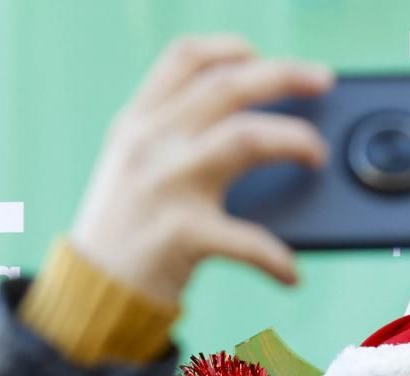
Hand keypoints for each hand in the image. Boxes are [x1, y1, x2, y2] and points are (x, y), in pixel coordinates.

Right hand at [69, 36, 332, 304]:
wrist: (87, 294)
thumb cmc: (120, 234)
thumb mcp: (130, 170)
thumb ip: (170, 140)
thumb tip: (250, 128)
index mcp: (137, 124)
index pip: (185, 59)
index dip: (228, 48)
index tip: (259, 57)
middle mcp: (150, 144)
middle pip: (228, 86)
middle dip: (284, 75)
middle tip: (322, 81)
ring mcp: (166, 186)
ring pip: (246, 137)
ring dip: (294, 140)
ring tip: (316, 155)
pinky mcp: (182, 235)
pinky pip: (247, 240)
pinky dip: (276, 258)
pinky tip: (291, 273)